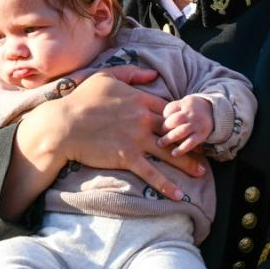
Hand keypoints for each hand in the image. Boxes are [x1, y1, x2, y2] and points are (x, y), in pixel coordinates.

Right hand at [21, 69, 205, 199]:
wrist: (64, 124)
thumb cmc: (82, 99)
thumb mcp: (106, 76)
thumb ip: (132, 73)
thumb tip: (154, 74)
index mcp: (140, 99)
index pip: (168, 109)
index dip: (180, 118)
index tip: (190, 125)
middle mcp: (143, 118)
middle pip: (175, 131)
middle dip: (191, 140)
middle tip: (205, 149)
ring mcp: (137, 138)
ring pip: (169, 152)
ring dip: (187, 163)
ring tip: (200, 173)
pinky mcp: (127, 156)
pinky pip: (152, 173)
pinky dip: (166, 185)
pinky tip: (178, 195)